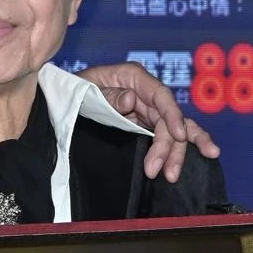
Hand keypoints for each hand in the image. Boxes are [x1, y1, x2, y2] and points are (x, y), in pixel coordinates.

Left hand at [76, 61, 219, 182]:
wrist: (64, 99)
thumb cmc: (75, 88)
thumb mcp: (85, 88)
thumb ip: (107, 95)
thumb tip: (130, 99)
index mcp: (133, 77)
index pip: (160, 95)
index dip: (172, 115)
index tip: (178, 135)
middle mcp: (145, 94)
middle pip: (168, 120)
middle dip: (170, 146)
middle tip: (161, 171)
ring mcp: (146, 111)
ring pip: (172, 132)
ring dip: (176, 153)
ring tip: (172, 175)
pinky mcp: (144, 127)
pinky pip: (165, 138)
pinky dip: (176, 151)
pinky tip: (188, 163)